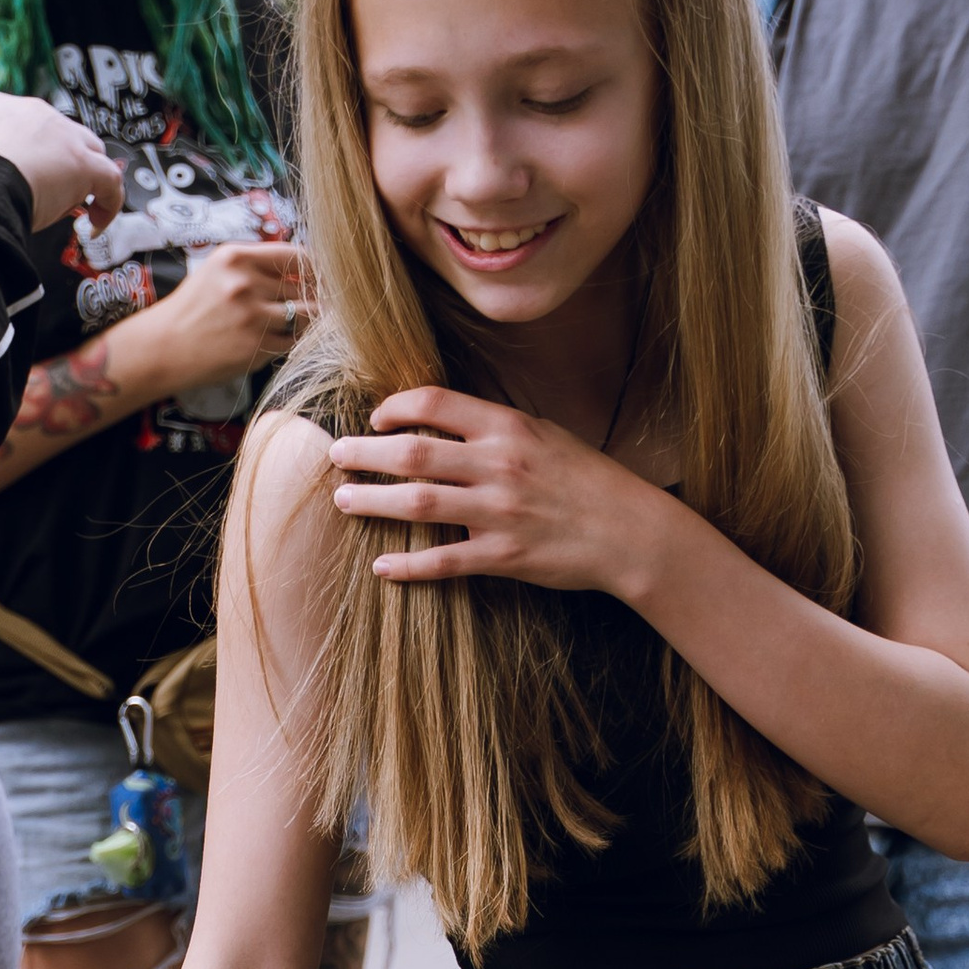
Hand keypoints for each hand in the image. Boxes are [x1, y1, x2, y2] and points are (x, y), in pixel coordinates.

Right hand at [0, 93, 123, 235]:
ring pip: (90, 153)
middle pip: (62, 135)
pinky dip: (109, 203)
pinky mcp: (84, 165)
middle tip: (50, 193)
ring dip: (85, 179)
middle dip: (61, 161)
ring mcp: (63, 136)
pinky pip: (110, 183)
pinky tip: (96, 226)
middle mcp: (36, 114)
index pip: (27, 125)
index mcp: (1, 108)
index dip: (30, 152)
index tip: (24, 175)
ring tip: (73, 210)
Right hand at [151, 241, 310, 385]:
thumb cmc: (192, 309)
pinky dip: (290, 342)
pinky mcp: (256, 347)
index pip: (295, 255)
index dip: (312, 269)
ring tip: (292, 324)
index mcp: (235, 257)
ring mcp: (252, 316)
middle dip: (309, 298)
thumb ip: (255, 265)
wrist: (162, 348)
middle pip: (303, 288)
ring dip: (304, 321)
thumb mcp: (217, 271)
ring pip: (305, 315)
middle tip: (306, 306)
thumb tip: (300, 268)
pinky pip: (292, 342)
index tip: (315, 279)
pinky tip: (274, 341)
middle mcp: (245, 283)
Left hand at [331, 387, 661, 594]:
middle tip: (336, 455)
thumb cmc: (587, 481)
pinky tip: (382, 565)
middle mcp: (500, 465)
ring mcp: (500, 512)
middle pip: (414, 453)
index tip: (375, 418)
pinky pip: (443, 560)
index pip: (436, 404)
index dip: (396, 407)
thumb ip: (495, 430)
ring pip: (418, 503)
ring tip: (343, 500)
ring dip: (373, 501)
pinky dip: (408, 565)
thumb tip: (443, 423)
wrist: (631, 532)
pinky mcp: (504, 556)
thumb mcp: (545, 436)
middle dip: (366, 453)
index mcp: (509, 428)